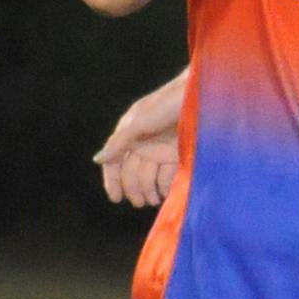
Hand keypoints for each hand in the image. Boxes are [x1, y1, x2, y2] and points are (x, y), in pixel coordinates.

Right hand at [93, 80, 185, 208]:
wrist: (201, 96)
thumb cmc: (167, 103)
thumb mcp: (139, 122)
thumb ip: (118, 143)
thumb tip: (97, 160)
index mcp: (129, 133)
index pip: (114, 161)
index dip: (113, 180)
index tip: (116, 198)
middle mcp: (143, 143)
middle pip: (132, 173)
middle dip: (134, 189)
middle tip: (139, 202)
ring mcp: (161, 150)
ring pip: (149, 177)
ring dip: (149, 191)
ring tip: (152, 200)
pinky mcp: (178, 155)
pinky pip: (168, 176)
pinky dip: (166, 186)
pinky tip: (166, 194)